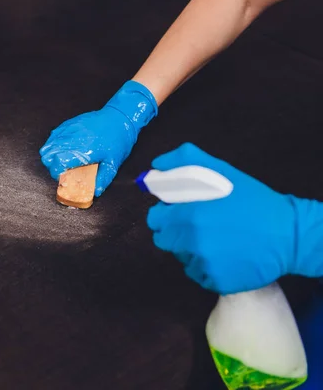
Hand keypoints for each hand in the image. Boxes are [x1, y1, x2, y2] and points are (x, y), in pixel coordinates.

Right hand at [39, 80, 157, 196]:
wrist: (120, 117)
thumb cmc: (118, 139)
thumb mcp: (114, 163)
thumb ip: (103, 179)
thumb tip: (95, 191)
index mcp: (84, 151)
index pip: (58, 162)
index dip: (55, 172)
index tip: (62, 177)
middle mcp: (73, 139)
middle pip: (48, 154)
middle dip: (51, 166)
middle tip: (62, 170)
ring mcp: (70, 130)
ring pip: (48, 145)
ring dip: (50, 155)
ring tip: (60, 160)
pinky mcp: (69, 123)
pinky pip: (53, 135)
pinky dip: (52, 144)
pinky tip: (60, 149)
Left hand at [147, 143, 300, 294]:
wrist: (288, 235)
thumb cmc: (253, 201)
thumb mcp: (220, 170)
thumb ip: (183, 162)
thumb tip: (156, 167)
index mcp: (188, 215)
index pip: (155, 219)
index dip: (164, 214)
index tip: (177, 213)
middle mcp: (192, 243)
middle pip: (164, 240)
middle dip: (175, 232)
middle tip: (197, 226)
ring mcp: (203, 265)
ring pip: (182, 257)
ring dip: (191, 250)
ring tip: (216, 240)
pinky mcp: (215, 282)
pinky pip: (198, 274)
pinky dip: (207, 267)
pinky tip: (225, 256)